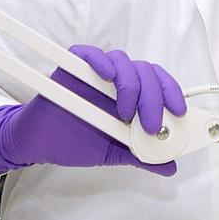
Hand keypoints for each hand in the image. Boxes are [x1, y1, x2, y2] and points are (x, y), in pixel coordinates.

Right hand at [0, 45, 185, 180]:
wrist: (39, 146)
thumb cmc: (76, 143)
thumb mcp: (115, 153)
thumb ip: (142, 156)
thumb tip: (170, 166)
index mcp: (132, 97)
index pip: (159, 84)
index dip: (172, 94)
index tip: (179, 113)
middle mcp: (117, 81)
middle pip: (145, 73)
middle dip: (154, 98)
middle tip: (151, 125)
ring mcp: (95, 73)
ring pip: (124, 62)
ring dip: (132, 85)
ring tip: (126, 113)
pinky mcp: (72, 67)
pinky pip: (89, 53)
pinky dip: (101, 60)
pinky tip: (107, 76)